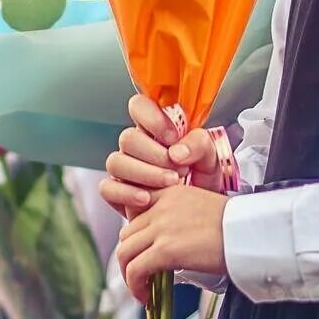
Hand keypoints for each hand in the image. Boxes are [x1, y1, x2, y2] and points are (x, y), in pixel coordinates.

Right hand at [100, 96, 225, 217]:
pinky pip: (107, 188)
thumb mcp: (211, 156)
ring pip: (115, 162)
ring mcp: (125, 168)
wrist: (199, 212)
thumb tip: (176, 151)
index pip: (139, 106)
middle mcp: (137, 145)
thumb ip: (199, 144)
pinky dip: (127, 194)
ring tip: (171, 184)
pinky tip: (148, 199)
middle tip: (180, 170)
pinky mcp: (118, 192)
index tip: (173, 137)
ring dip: (144, 173)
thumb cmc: (203, 177)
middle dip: (155, 155)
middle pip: (127, 138)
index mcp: (156, 127)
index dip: (152, 118)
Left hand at [116, 184, 226, 302]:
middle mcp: (161, 206)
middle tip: (142, 274)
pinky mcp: (164, 250)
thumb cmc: (235, 226)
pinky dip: (135, 287)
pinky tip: (146, 297)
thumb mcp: (202, 208)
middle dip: (131, 256)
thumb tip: (166, 242)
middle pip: (128, 233)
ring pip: (125, 252)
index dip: (136, 236)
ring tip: (141, 288)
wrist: (249, 233)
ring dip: (129, 274)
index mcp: (171, 192)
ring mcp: (161, 227)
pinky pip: (135, 270)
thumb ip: (179, 217)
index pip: (137, 212)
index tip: (142, 252)